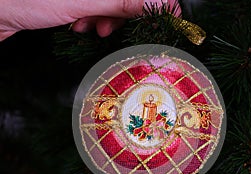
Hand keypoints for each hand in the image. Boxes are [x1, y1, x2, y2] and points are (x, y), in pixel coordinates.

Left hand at [0, 0, 179, 40]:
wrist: (0, 10)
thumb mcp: (82, 1)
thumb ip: (121, 2)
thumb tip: (156, 3)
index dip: (160, 2)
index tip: (168, 20)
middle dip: (125, 15)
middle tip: (114, 27)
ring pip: (114, 6)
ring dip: (107, 21)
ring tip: (91, 28)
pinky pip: (99, 10)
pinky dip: (93, 21)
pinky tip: (80, 25)